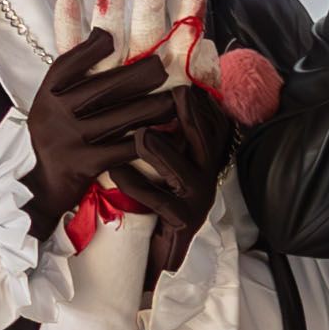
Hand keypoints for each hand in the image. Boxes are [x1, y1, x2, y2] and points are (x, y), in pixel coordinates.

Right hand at [20, 15, 182, 226]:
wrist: (43, 185)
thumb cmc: (57, 137)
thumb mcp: (53, 104)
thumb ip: (72, 76)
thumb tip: (103, 34)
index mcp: (47, 95)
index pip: (67, 65)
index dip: (89, 49)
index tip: (112, 37)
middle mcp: (54, 114)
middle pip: (101, 88)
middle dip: (136, 76)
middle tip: (163, 68)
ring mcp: (69, 139)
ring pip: (118, 117)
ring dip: (150, 107)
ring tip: (174, 100)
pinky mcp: (85, 164)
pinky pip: (122, 149)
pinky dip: (147, 141)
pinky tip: (168, 134)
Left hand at [115, 86, 237, 247]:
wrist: (158, 249)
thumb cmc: (158, 196)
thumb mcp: (165, 159)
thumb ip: (165, 131)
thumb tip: (148, 90)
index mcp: (203, 158)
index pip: (211, 125)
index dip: (201, 103)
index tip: (185, 80)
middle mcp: (205, 176)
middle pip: (206, 142)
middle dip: (193, 118)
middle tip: (178, 92)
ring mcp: (196, 200)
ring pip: (184, 173)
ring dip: (163, 154)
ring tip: (142, 136)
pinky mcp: (181, 222)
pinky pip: (159, 202)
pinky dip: (137, 186)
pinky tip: (116, 173)